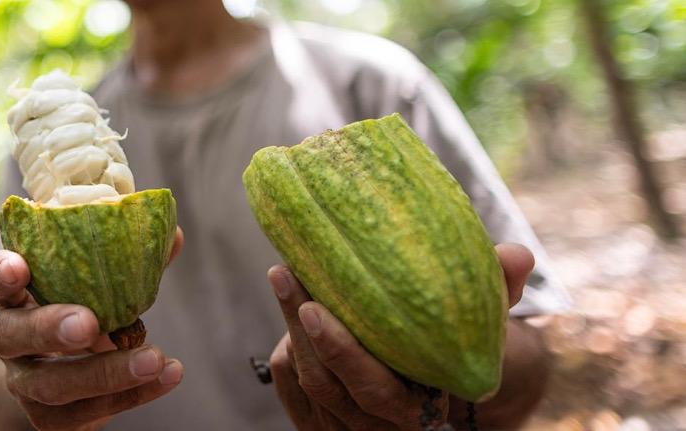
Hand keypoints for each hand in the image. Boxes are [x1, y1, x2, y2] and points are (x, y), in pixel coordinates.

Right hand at [0, 228, 185, 429]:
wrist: (79, 376)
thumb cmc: (89, 309)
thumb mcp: (100, 283)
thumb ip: (130, 259)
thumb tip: (173, 236)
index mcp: (13, 297)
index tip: (19, 265)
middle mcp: (8, 340)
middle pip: (8, 336)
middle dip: (47, 328)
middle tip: (89, 324)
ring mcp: (24, 382)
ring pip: (50, 385)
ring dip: (105, 374)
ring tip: (154, 359)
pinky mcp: (48, 417)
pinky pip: (84, 413)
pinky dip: (131, 396)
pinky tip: (168, 376)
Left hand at [267, 243, 534, 429]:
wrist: (442, 375)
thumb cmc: (461, 339)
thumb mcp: (486, 318)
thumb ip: (500, 288)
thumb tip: (517, 256)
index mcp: (421, 409)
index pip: (374, 390)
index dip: (342, 353)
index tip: (315, 307)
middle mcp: (379, 424)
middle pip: (328, 385)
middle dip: (304, 330)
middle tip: (288, 274)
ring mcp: (345, 424)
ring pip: (305, 381)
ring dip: (291, 329)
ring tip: (285, 275)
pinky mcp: (317, 417)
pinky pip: (288, 384)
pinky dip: (287, 345)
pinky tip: (290, 304)